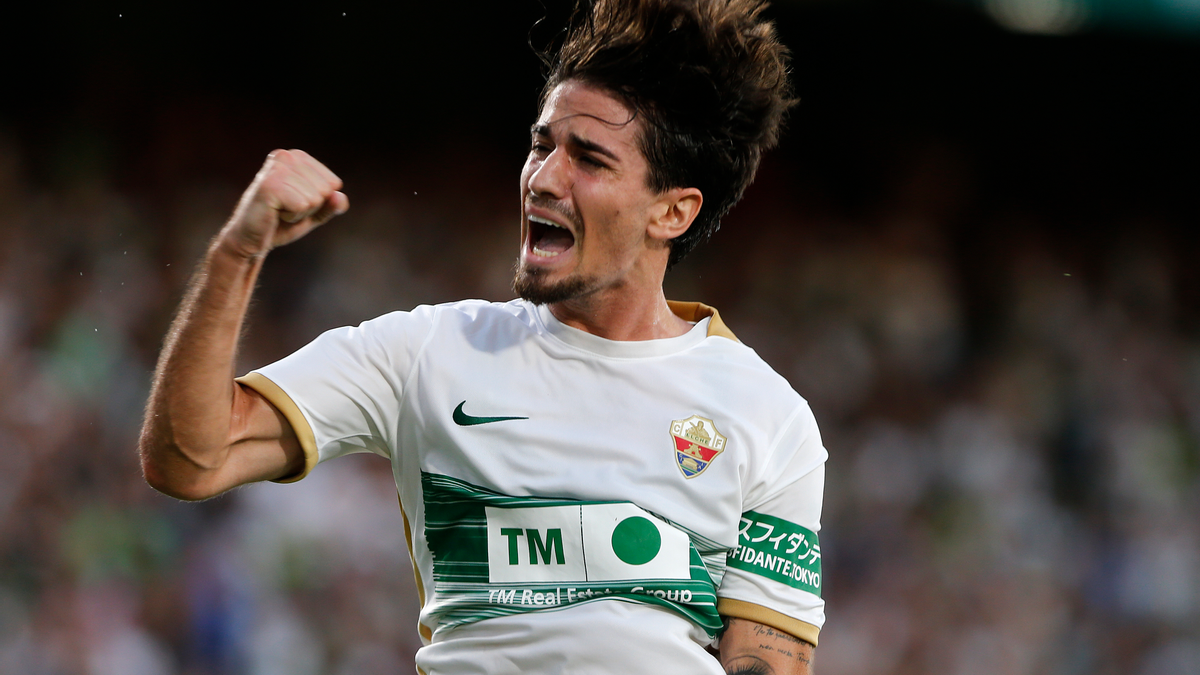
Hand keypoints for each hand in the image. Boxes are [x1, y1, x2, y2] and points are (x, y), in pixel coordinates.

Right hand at [219, 149, 348, 258]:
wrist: (250, 241)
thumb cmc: (280, 224)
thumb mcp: (314, 213)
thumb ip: (331, 205)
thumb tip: (340, 195)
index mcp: (297, 156)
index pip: (333, 183)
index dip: (319, 202)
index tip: (295, 203)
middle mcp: (286, 155)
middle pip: (326, 190)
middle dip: (310, 208)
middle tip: (285, 210)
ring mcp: (276, 168)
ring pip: (315, 198)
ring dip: (299, 213)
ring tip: (279, 212)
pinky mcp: (270, 185)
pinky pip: (302, 205)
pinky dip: (292, 217)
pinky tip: (274, 214)